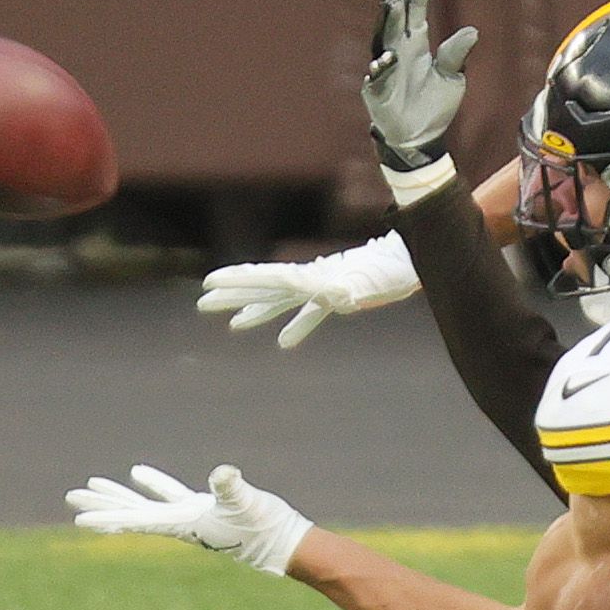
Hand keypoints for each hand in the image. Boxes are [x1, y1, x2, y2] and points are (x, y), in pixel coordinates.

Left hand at [65, 464, 312, 574]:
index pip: (138, 519)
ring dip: (119, 495)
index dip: (109, 516)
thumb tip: (223, 472)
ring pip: (145, 504)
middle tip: (70, 498)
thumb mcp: (247, 503)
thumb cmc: (265, 527)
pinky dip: (152, 485)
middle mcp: (180, 523)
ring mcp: (189, 516)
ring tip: (92, 485)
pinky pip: (168, 495)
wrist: (285, 544)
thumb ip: (233, 488)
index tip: (79, 517)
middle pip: (131, 513)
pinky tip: (137, 474)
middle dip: (101, 505)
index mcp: (183, 523)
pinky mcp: (203, 509)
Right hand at [197, 233, 419, 348]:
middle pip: (263, 287)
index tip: (210, 282)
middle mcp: (309, 280)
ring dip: (256, 312)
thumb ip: (351, 291)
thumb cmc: (388, 272)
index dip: (237, 281)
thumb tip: (339, 296)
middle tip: (202, 301)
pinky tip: (281, 344)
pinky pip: (308, 315)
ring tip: (232, 325)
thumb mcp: (368, 284)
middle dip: (233, 295)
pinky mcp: (334, 299)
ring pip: (279, 301)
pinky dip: (294, 327)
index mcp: (308, 276)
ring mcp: (320, 288)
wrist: (406, 264)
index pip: (265, 277)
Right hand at [365, 0, 476, 171]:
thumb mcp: (452, 78)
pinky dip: (382, 68)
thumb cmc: (435, 106)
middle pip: (395, 17)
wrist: (422, 138)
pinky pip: (378, 77)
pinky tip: (388, 58)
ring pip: (383, 40)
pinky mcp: (376, 91)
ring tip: (391, 3)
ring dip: (386, 22)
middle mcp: (398, 49)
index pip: (416, 8)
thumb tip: (472, 31)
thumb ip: (456, 55)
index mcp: (417, 42)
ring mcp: (385, 68)